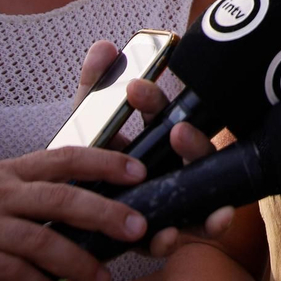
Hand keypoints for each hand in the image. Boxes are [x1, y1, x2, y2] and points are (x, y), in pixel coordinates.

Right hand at [0, 148, 148, 280]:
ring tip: (103, 280)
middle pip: (64, 196)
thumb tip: (49, 218)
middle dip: (107, 211)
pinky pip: (12, 274)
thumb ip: (6, 199)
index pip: (63, 157)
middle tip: (139, 227)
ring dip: (80, 262)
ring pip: (44, 238)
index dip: (104, 161)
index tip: (137, 169)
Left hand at [75, 40, 229, 256]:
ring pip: (206, 192)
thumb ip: (94, 91)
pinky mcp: (167, 231)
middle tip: (177, 132)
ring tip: (201, 195)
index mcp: (152, 136)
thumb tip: (104, 47)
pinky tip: (172, 233)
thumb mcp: (87, 130)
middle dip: (194, 142)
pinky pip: (188, 232)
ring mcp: (176, 198)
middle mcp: (172, 165)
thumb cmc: (88, 170)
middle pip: (196, 151)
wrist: (71, 221)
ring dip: (208, 195)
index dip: (153, 101)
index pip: (161, 113)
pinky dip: (190, 232)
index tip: (135, 88)